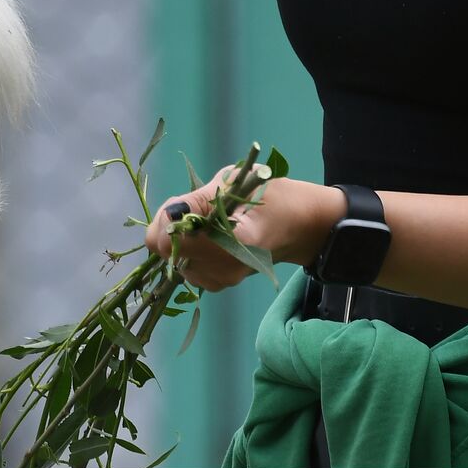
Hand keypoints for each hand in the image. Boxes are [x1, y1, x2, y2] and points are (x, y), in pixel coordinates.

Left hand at [144, 165, 345, 291]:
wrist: (299, 227)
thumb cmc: (271, 198)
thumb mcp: (236, 184)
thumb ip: (197, 201)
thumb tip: (167, 215)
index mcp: (234, 241)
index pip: (169, 241)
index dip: (168, 219)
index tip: (186, 203)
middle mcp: (225, 268)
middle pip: (167, 250)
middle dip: (173, 227)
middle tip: (199, 209)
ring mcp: (221, 280)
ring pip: (173, 257)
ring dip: (183, 238)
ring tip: (211, 222)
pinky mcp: (217, 284)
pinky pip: (186, 265)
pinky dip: (192, 249)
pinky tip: (213, 238)